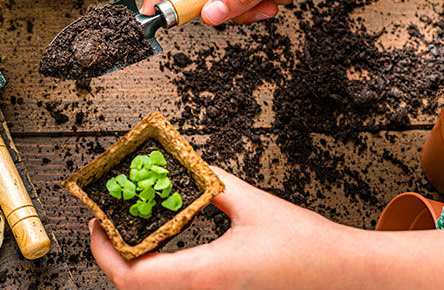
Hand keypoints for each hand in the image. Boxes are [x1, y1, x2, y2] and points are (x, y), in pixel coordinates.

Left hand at [89, 166, 443, 288]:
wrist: (348, 278)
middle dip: (113, 256)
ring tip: (132, 229)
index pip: (132, 276)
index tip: (95, 222)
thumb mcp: (253, 204)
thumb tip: (180, 166)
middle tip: (108, 223)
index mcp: (207, 276)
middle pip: (135, 289)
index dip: (103, 250)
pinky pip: (176, 288)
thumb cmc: (309, 248)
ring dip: (135, 265)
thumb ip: (211, 184)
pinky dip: (158, 271)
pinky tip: (163, 244)